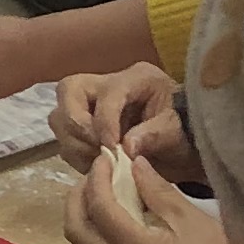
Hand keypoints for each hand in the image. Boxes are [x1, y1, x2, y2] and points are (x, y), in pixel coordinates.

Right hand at [49, 66, 188, 179]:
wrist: (184, 144)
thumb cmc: (185, 132)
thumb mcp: (178, 132)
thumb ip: (154, 135)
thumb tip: (126, 146)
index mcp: (136, 78)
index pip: (107, 93)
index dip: (104, 121)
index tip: (111, 148)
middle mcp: (106, 85)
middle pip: (68, 90)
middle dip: (76, 123)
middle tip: (96, 148)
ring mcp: (91, 105)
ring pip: (59, 116)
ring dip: (74, 142)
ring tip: (99, 160)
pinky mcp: (83, 126)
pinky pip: (64, 139)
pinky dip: (76, 155)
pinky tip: (96, 164)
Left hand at [64, 145, 243, 243]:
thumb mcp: (191, 218)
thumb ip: (158, 190)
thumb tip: (133, 164)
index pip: (99, 209)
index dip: (97, 178)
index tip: (107, 157)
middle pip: (76, 230)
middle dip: (78, 196)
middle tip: (97, 172)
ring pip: (85, 241)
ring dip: (86, 211)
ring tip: (106, 184)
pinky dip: (100, 224)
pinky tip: (119, 206)